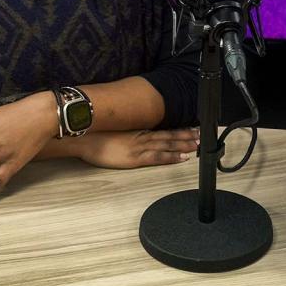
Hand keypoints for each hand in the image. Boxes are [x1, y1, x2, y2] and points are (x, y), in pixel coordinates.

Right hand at [77, 128, 199, 168]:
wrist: (84, 137)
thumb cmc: (95, 134)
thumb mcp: (114, 129)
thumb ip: (126, 131)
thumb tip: (132, 132)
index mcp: (138, 130)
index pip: (163, 129)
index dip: (179, 129)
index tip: (192, 127)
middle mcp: (142, 136)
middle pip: (169, 135)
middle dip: (186, 136)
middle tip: (201, 135)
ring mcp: (140, 146)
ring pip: (168, 145)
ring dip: (184, 144)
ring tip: (197, 144)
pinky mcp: (135, 158)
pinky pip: (158, 157)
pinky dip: (172, 157)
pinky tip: (183, 158)